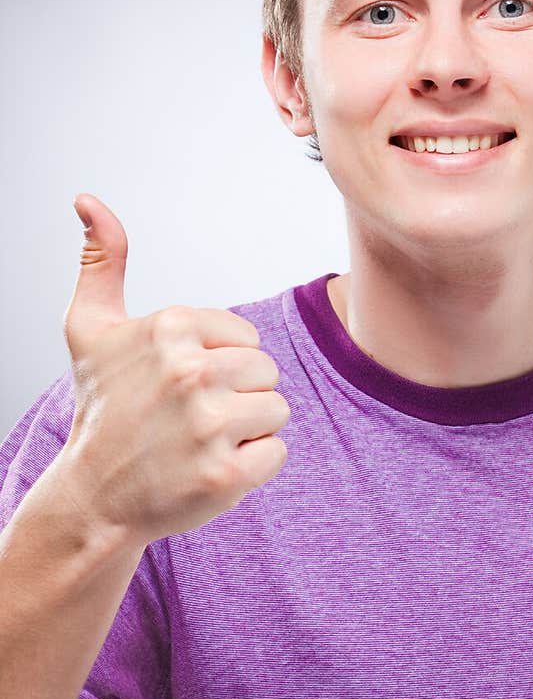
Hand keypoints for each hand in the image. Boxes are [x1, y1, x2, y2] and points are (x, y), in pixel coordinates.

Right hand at [58, 194, 289, 545]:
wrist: (94, 497)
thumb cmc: (103, 408)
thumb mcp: (91, 328)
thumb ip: (101, 261)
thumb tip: (88, 200)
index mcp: (170, 326)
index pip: (249, 339)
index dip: (222, 364)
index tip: (178, 386)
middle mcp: (189, 370)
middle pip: (267, 372)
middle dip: (238, 396)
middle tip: (190, 418)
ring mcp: (208, 424)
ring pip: (278, 410)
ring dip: (247, 430)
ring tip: (200, 442)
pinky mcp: (225, 474)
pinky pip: (277, 454)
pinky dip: (252, 467)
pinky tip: (209, 469)